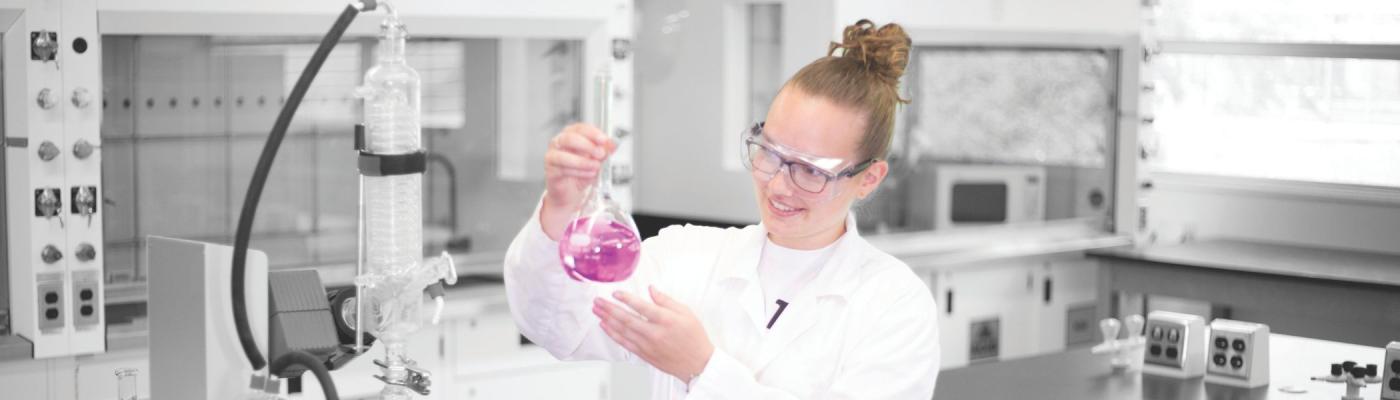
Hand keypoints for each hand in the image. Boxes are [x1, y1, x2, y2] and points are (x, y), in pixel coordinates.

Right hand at [540, 123, 616, 239]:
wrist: (572, 192)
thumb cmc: (581, 173)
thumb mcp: (597, 160)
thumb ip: (604, 151)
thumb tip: (613, 143)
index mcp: (572, 135)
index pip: (580, 128)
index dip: (592, 133)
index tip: (604, 140)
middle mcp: (560, 142)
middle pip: (569, 138)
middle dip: (587, 145)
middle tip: (600, 153)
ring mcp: (553, 155)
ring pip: (564, 154)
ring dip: (583, 161)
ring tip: (595, 166)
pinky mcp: (551, 169)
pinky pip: (562, 169)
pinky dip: (578, 172)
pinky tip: (589, 174)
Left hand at [593, 286, 714, 381]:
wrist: (697, 363)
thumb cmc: (694, 337)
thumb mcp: (686, 312)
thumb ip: (666, 300)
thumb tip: (651, 289)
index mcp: (666, 320)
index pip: (642, 307)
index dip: (626, 299)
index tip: (615, 293)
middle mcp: (655, 333)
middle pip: (627, 319)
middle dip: (609, 308)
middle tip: (598, 301)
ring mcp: (648, 345)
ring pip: (622, 331)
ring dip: (607, 319)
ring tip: (597, 310)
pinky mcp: (644, 354)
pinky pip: (624, 343)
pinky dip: (612, 334)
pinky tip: (605, 326)